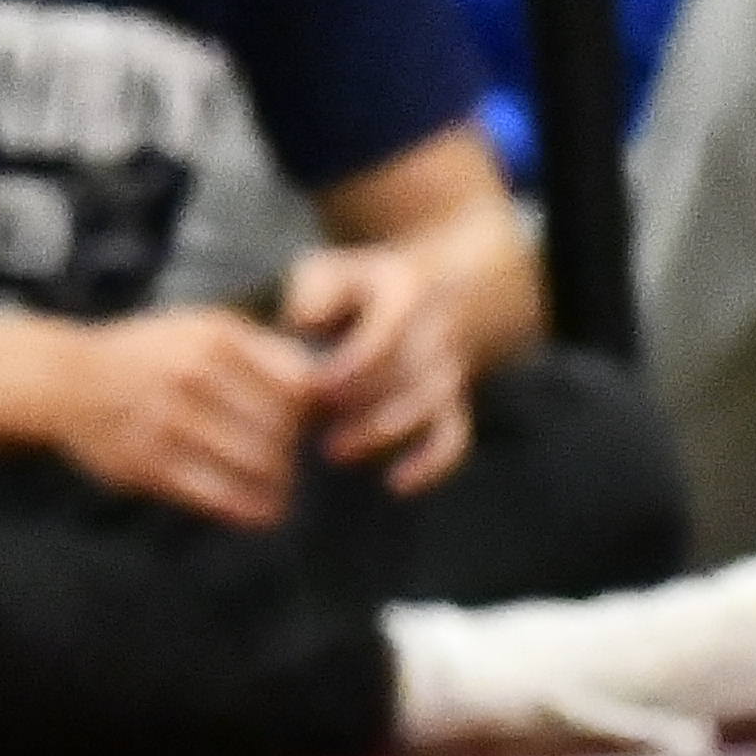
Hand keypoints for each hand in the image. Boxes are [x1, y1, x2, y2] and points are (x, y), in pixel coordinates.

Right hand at [35, 305, 319, 528]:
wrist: (67, 380)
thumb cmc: (147, 354)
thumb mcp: (201, 327)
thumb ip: (259, 349)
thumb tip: (320, 388)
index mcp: (215, 338)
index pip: (297, 383)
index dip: (310, 408)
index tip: (302, 419)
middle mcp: (193, 375)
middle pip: (281, 426)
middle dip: (291, 447)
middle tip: (286, 457)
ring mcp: (170, 421)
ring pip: (257, 463)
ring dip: (277, 482)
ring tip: (278, 487)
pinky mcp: (150, 464)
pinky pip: (218, 495)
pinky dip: (249, 508)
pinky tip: (261, 511)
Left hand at [277, 243, 473, 491]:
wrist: (441, 292)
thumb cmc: (360, 288)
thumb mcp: (332, 269)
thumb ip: (312, 290)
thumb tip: (300, 322)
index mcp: (405, 295)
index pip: (387, 335)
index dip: (352, 365)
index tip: (313, 387)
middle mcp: (435, 334)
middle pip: (406, 376)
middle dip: (360, 404)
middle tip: (311, 420)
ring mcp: (448, 372)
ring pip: (430, 408)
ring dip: (383, 433)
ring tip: (333, 452)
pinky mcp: (453, 405)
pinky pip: (455, 438)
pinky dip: (433, 465)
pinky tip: (396, 485)